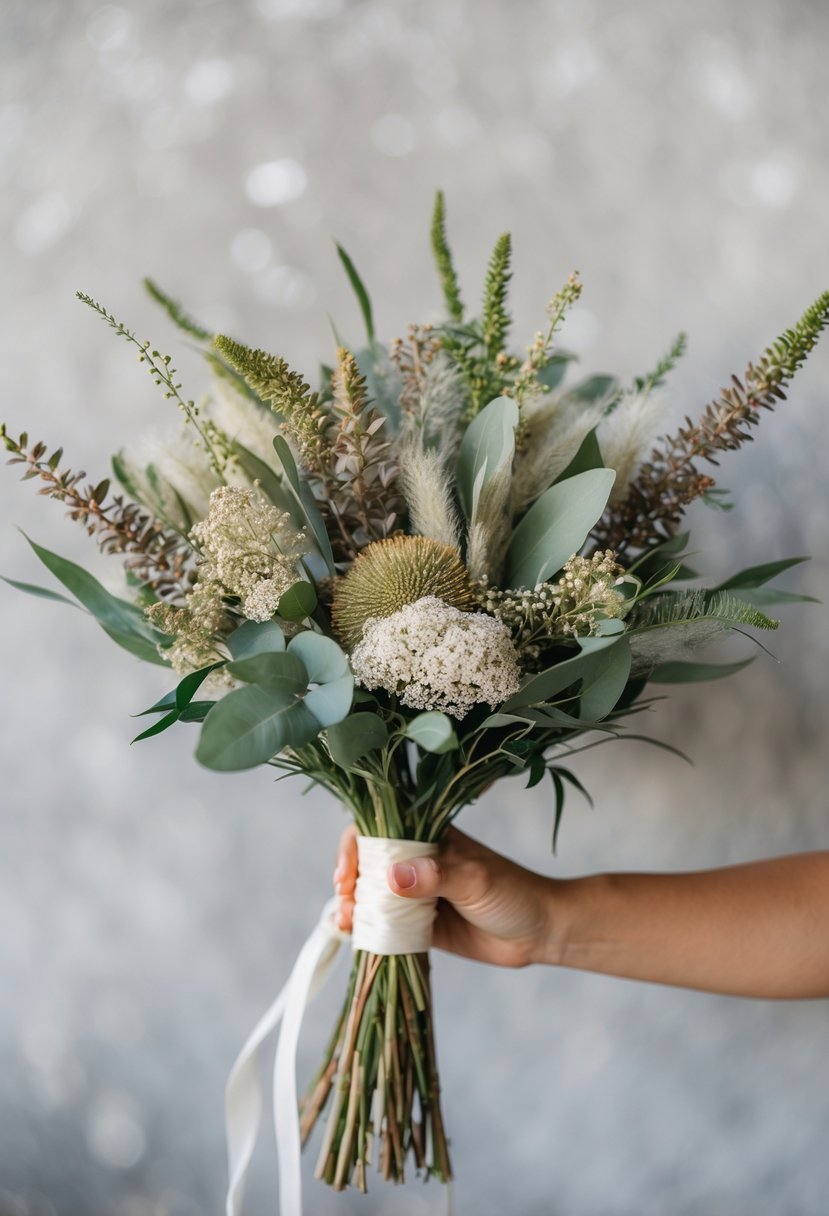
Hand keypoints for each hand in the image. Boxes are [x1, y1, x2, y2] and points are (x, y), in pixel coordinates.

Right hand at [334, 825, 552, 967]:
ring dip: (352, 906)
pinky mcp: (417, 924)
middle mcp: (415, 861)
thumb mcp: (476, 879)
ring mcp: (414, 894)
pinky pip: (383, 924)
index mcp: (428, 836)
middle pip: (366, 862)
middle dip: (348, 880)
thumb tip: (393, 876)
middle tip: (346, 900)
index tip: (348, 872)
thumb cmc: (512, 892)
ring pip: (370, 895)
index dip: (355, 846)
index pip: (379, 829)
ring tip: (348, 921)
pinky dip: (365, 929)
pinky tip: (354, 935)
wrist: (538, 933)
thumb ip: (436, 876)